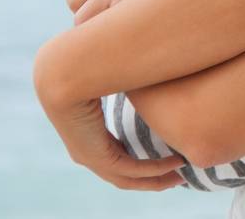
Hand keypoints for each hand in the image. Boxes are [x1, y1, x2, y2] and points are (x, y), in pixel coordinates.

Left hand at [32, 43, 186, 190]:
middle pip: (123, 178)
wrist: (63, 74)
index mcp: (85, 139)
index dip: (137, 164)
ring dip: (157, 181)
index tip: (160, 160)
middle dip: (152, 180)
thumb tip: (135, 63)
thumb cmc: (82, 69)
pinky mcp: (98, 156)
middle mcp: (85, 154)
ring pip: (129, 180)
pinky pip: (133, 170)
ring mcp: (90, 158)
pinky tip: (174, 163)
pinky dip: (155, 169)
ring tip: (180, 178)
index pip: (114, 159)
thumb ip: (120, 79)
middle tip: (177, 179)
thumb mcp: (107, 79)